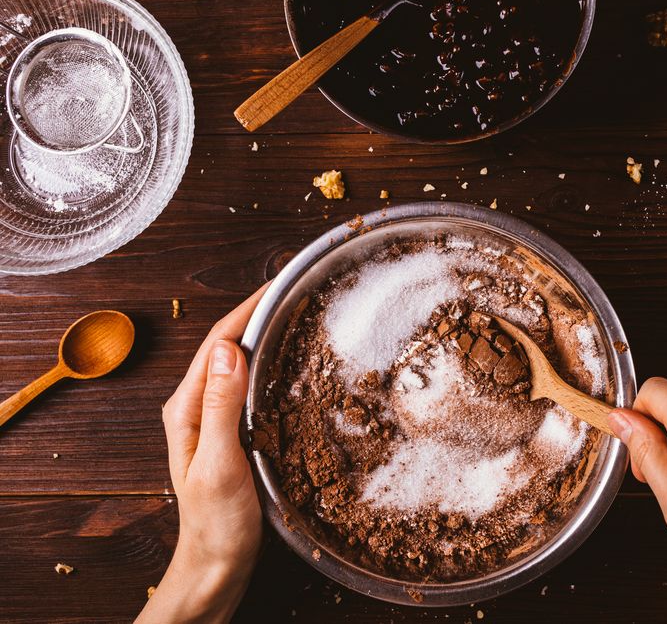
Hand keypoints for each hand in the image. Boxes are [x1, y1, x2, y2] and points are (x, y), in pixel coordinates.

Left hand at [138, 285, 267, 623]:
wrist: (216, 564)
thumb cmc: (216, 522)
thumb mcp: (219, 463)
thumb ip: (221, 406)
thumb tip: (231, 349)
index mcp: (187, 407)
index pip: (218, 342)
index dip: (248, 308)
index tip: (280, 284)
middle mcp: (197, 405)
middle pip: (229, 345)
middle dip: (259, 312)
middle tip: (298, 290)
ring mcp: (214, 417)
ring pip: (241, 362)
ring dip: (266, 334)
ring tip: (300, 314)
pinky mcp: (233, 430)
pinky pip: (252, 385)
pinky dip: (272, 364)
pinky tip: (295, 362)